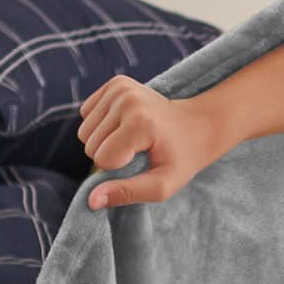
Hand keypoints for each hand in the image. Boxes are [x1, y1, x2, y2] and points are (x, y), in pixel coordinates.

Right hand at [76, 73, 228, 210]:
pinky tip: (124, 125)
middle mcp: (127, 99)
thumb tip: (91, 201)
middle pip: (90, 145)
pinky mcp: (115, 83)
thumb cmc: (181, 159)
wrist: (198, 125)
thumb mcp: (162, 185)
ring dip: (104, 140)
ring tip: (133, 138)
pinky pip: (86, 113)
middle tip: (138, 150)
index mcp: (140, 123)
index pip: (102, 160)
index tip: (142, 160)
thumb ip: (127, 193)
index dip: (118, 168)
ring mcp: (120, 87)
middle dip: (110, 155)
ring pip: (84, 131)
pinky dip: (101, 124)